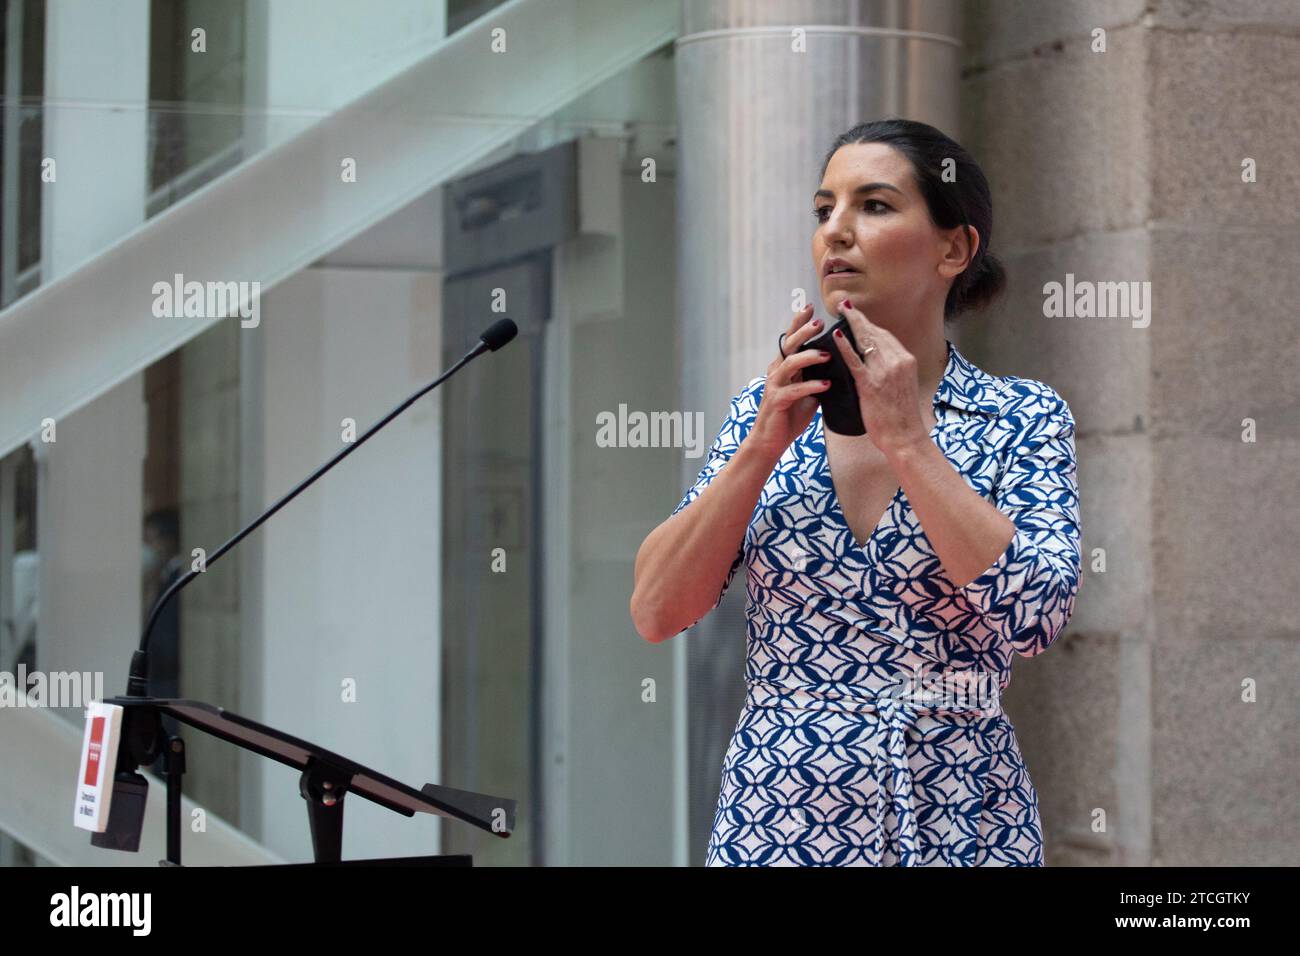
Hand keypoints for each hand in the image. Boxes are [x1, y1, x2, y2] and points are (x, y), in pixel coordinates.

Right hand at [745, 305, 832, 460]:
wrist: (771, 440)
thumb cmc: (790, 415)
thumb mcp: (807, 392)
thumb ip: (817, 376)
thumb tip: (840, 365)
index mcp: (784, 366)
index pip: (791, 339)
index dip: (798, 322)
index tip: (810, 308)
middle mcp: (776, 372)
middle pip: (789, 345)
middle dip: (804, 332)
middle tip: (819, 323)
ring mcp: (775, 385)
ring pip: (790, 363)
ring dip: (809, 357)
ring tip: (827, 354)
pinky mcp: (777, 401)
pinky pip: (794, 390)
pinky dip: (811, 386)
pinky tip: (826, 385)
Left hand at [831, 300, 929, 454]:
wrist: (904, 437)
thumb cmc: (901, 416)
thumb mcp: (902, 386)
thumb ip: (891, 370)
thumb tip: (876, 361)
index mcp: (906, 360)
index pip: (885, 336)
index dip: (869, 324)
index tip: (858, 316)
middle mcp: (898, 361)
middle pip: (875, 333)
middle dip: (859, 318)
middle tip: (844, 305)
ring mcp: (884, 372)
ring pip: (865, 341)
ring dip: (851, 323)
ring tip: (839, 311)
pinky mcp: (870, 384)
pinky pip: (855, 360)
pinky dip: (844, 346)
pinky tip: (836, 335)